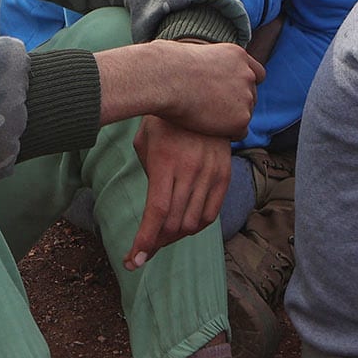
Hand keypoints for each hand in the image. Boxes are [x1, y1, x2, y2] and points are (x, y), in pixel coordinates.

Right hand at [96, 39, 263, 139]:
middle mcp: (247, 74)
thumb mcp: (190, 53)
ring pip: (245, 114)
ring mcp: (246, 97)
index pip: (256, 73)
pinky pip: (240, 133)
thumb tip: (187, 66)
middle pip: (251, 95)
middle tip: (212, 110)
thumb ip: (202, 63)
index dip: (242, 85)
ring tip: (205, 120)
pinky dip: (227, 134)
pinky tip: (208, 130)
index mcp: (237, 55)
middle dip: (236, 103)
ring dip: (230, 118)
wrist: (164, 79)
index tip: (228, 93)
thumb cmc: (164, 66)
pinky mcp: (241, 119)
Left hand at [125, 116, 231, 268]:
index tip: (133, 261)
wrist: (198, 96)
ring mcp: (211, 174)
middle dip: (155, 243)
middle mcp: (191, 171)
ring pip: (193, 223)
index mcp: (167, 163)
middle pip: (174, 223)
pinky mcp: (224, 175)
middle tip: (142, 251)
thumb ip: (146, 176)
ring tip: (160, 238)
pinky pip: (211, 214)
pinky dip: (195, 227)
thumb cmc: (162, 123)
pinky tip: (181, 227)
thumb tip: (151, 213)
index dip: (145, 241)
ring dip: (174, 236)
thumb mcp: (143, 144)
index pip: (156, 212)